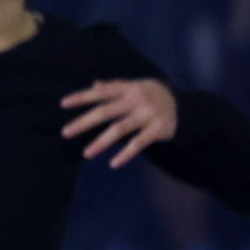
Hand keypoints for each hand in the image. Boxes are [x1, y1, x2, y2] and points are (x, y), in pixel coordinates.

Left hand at [60, 78, 177, 167]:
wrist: (186, 107)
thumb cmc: (152, 96)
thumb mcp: (136, 87)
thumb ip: (115, 87)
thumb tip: (94, 85)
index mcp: (128, 88)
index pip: (101, 93)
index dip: (82, 97)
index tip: (63, 104)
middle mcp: (137, 100)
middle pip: (106, 111)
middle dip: (84, 122)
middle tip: (65, 132)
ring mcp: (148, 114)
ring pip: (120, 129)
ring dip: (101, 142)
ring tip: (86, 154)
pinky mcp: (158, 129)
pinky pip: (139, 143)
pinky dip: (126, 154)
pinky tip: (113, 163)